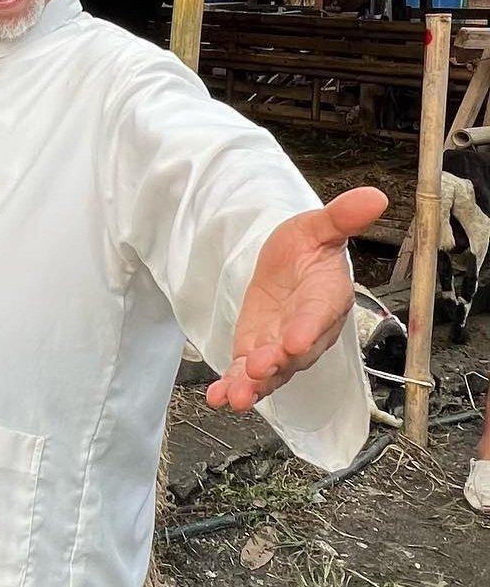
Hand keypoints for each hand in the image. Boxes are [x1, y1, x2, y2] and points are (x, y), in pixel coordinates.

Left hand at [206, 186, 387, 412]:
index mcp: (326, 297)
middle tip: (258, 370)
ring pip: (272, 372)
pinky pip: (248, 375)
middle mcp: (307, 330)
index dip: (307, 328)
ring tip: (236, 396)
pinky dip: (233, 386)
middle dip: (277, 363)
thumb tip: (375, 196)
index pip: (319, 314)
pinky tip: (217, 397)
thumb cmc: (307, 249)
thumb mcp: (316, 226)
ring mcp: (282, 347)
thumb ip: (341, 217)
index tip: (294, 339)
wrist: (288, 268)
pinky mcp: (257, 354)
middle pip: (295, 352)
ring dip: (254, 385)